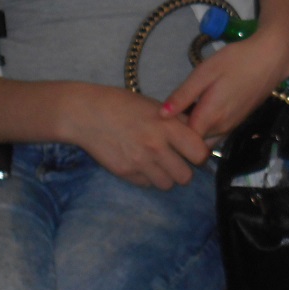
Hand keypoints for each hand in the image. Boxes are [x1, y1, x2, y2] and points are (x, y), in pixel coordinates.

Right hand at [76, 85, 209, 189]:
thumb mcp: (157, 107)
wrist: (88, 113)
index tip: (195, 151)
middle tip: (178, 160)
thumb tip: (200, 136)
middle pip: (186, 176)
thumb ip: (179, 122)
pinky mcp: (125, 172)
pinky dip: (148, 178)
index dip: (200, 154)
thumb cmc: (125, 105)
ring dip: (167, 176)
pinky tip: (141, 163)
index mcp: (168, 126)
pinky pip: (147, 184)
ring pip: (167, 184)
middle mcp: (156, 147)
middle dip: (184, 169)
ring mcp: (140, 162)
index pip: (200, 153)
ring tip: (159, 163)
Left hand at [160, 28, 288, 143]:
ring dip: (195, 130)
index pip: (182, 140)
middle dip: (182, 133)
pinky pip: (217, 132)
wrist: (272, 58)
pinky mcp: (239, 121)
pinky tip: (205, 105)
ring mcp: (232, 126)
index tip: (163, 117)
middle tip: (174, 110)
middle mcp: (221, 129)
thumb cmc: (237, 61)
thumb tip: (161, 115)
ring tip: (188, 107)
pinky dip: (207, 126)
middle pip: (194, 142)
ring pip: (206, 139)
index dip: (170, 131)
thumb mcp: (205, 72)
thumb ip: (183, 95)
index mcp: (210, 118)